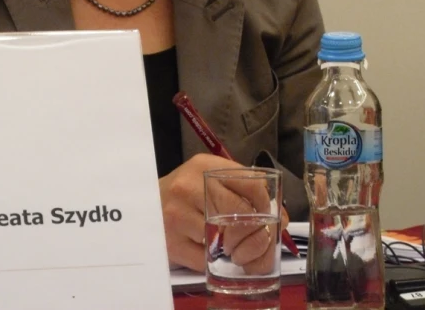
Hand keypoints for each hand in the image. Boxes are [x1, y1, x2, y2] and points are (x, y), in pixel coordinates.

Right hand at [159, 155, 289, 271]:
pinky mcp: (172, 242)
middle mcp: (189, 186)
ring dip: (237, 247)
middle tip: (258, 237)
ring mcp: (178, 215)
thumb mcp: (208, 177)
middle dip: (255, 229)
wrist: (145, 205)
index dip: (266, 203)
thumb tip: (279, 216)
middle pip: (240, 212)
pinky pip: (207, 258)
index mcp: (204, 166)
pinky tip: (217, 252)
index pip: (250, 182)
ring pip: (225, 236)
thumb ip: (241, 187)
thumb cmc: (184, 192)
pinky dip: (218, 259)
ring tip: (236, 244)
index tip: (270, 216)